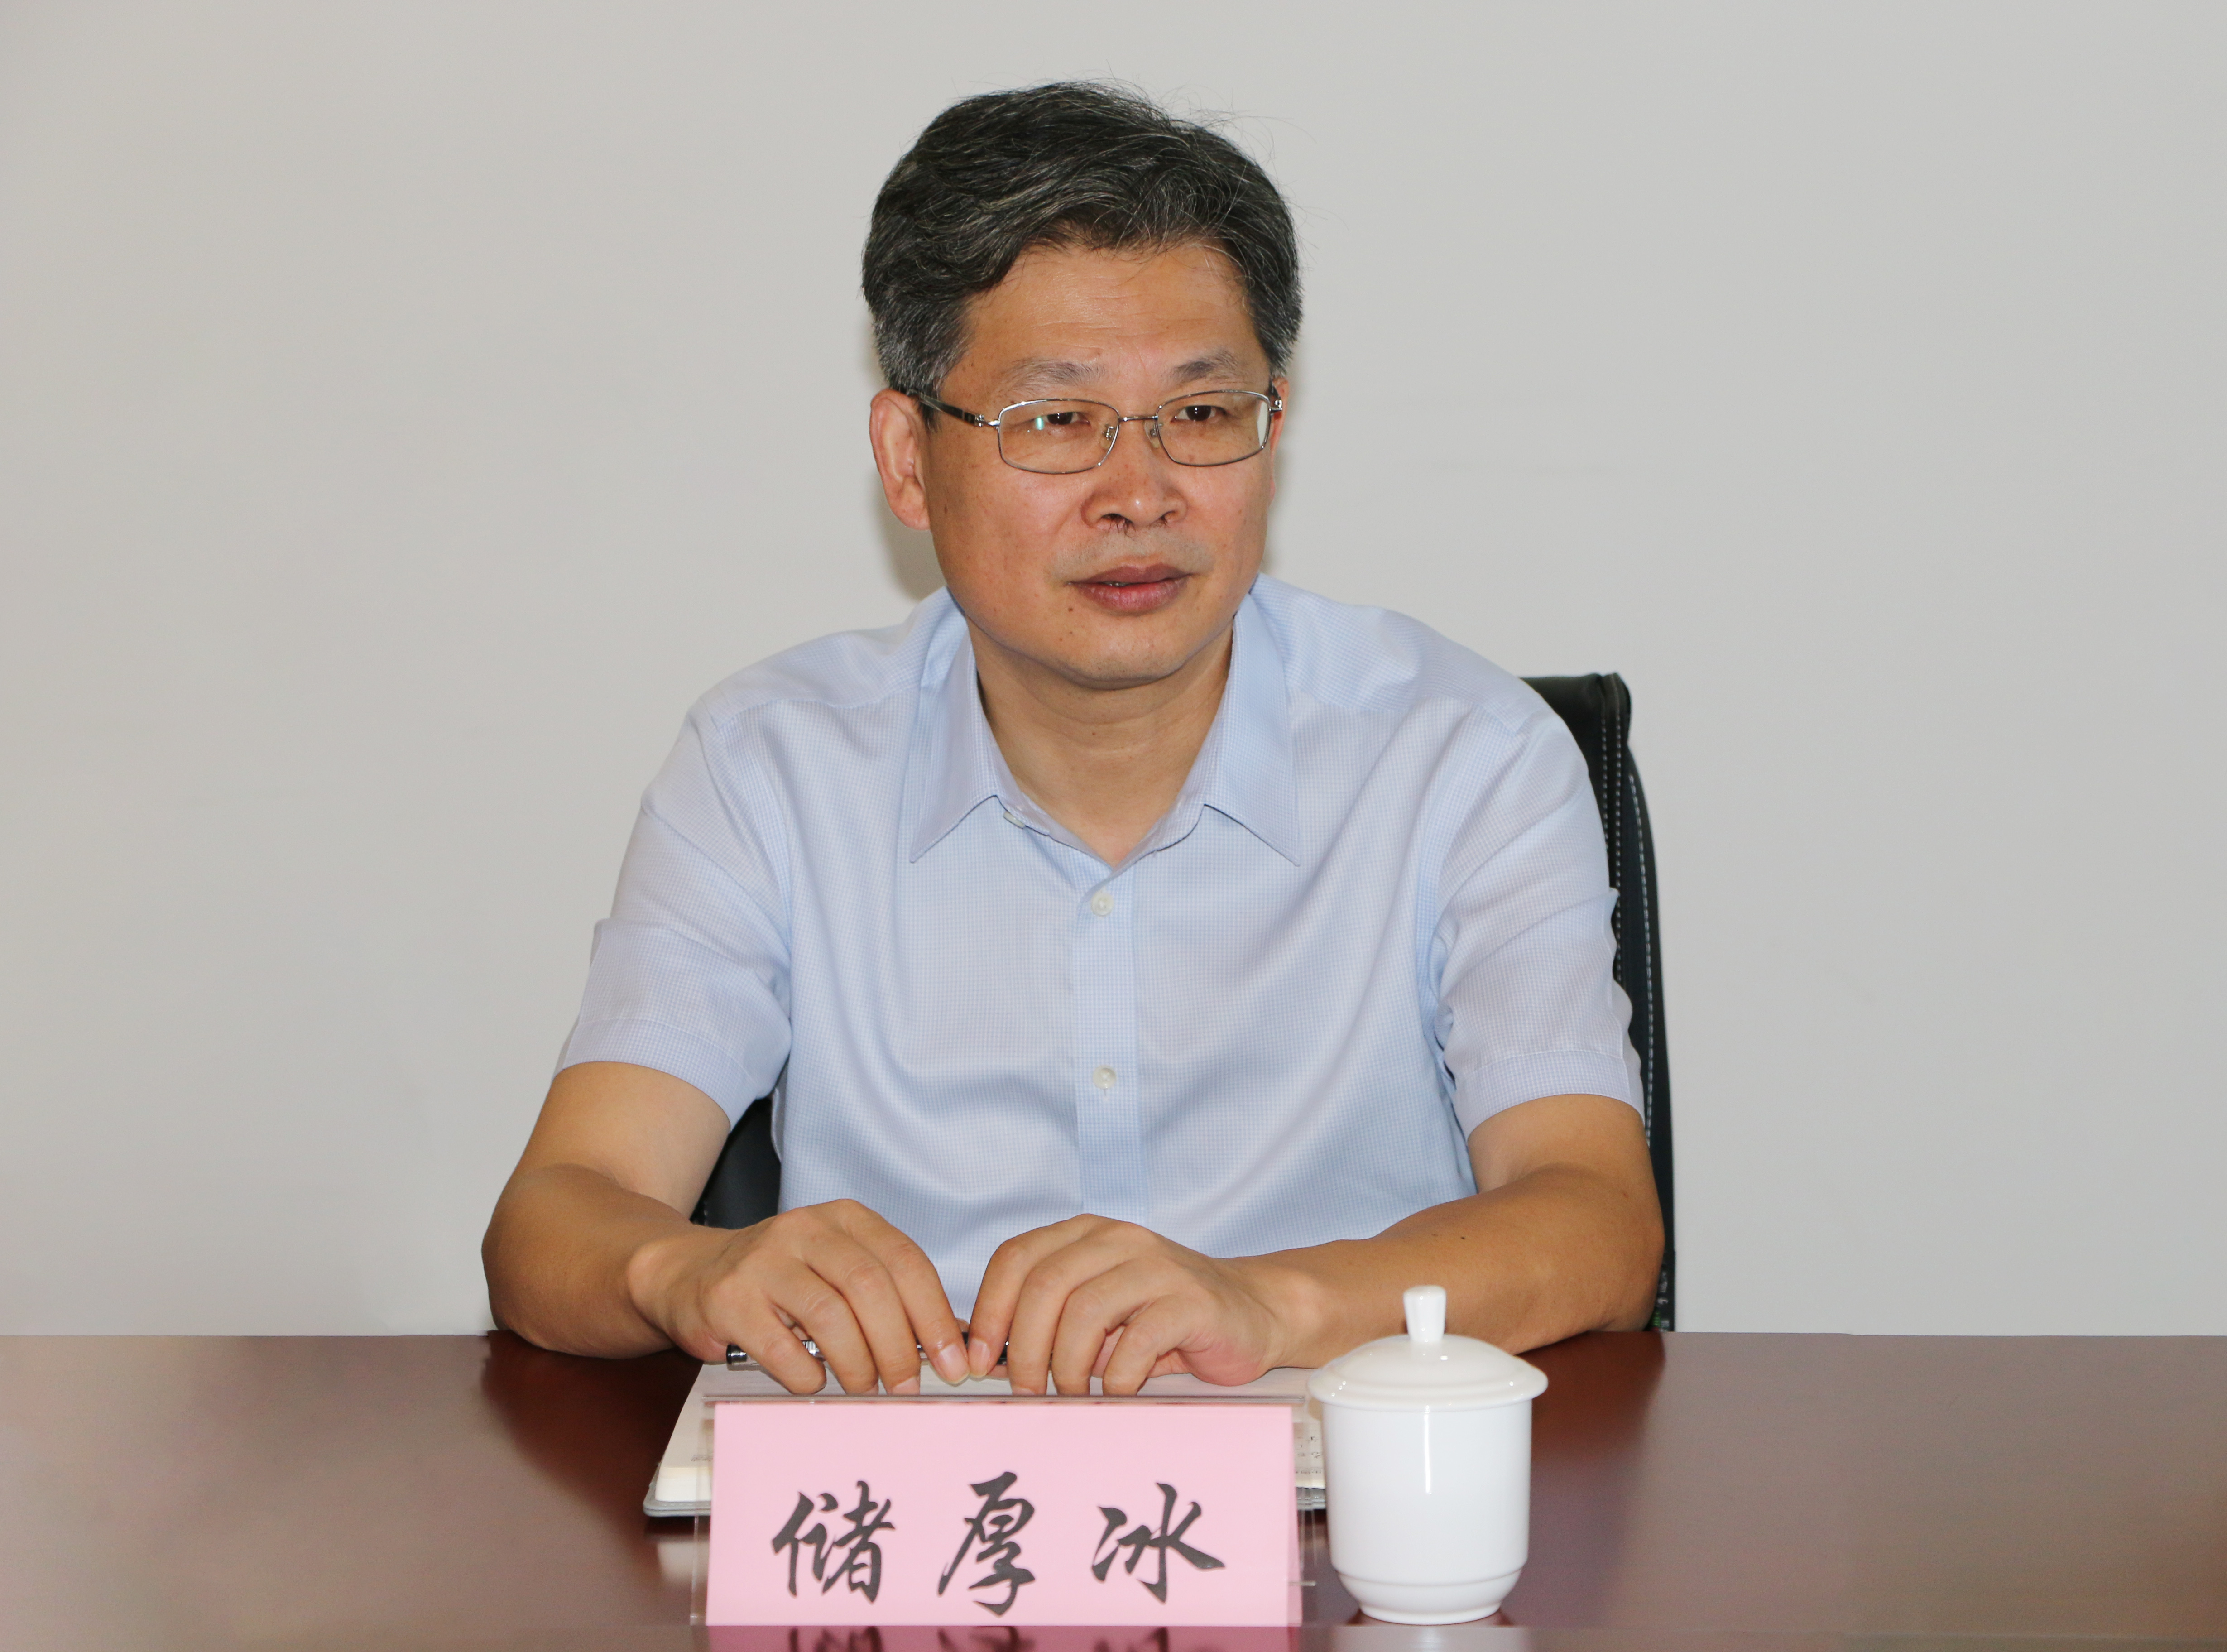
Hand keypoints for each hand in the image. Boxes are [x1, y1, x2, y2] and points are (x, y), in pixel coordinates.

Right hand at [628, 1199, 968, 1394]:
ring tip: (864, 1387)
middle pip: (871, 1288)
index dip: (935, 1317)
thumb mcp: (838, 1269)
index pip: (906, 1262)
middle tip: (907, 1387)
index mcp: (844, 1218)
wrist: (689, 1273)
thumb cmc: (780, 1281)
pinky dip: (807, 1375)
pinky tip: (813, 1382)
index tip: (954, 1364)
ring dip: (857, 1365)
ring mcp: (763, 1260)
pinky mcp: (729, 1299)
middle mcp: (805, 1228)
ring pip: (830, 1316)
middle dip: (899, 1347)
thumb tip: (955, 1343)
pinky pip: (782, 1348)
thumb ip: (890, 1296)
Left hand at [964, 1216, 1307, 1395]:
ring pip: (1085, 1310)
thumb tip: (989, 1361)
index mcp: (1086, 1235)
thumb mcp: (1100, 1310)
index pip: (1016, 1258)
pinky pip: (1137, 1338)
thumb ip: (1052, 1321)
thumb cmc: (1164, 1318)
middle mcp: (1118, 1239)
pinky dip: (1118, 1375)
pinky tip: (1120, 1390)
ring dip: (1068, 1366)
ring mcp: (1157, 1265)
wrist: (1253, 1312)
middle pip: (1044, 1285)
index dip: (989, 1311)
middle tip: (1026, 1392)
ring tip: (1072, 1395)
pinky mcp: (1191, 1300)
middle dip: (1024, 1347)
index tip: (978, 1362)